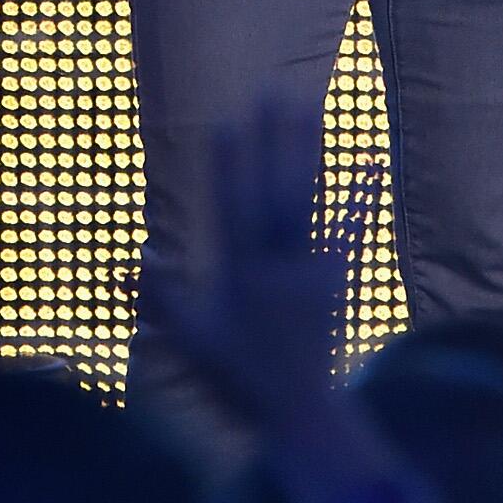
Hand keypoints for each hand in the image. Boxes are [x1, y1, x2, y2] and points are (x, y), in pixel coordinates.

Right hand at [162, 101, 347, 431]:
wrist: (300, 412)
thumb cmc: (238, 374)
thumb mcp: (190, 337)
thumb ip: (158, 296)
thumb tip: (130, 256)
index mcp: (241, 275)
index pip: (233, 209)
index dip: (230, 165)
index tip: (228, 121)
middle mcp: (278, 264)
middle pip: (276, 191)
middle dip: (273, 139)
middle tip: (274, 90)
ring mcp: (312, 268)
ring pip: (310, 200)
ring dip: (308, 151)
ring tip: (308, 105)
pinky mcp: (339, 276)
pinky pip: (351, 229)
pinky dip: (361, 194)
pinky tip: (372, 160)